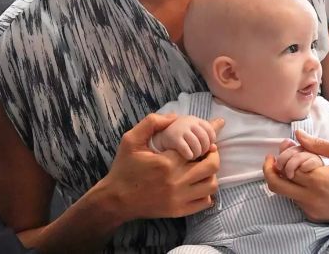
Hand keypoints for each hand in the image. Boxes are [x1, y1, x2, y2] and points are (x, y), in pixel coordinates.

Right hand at [101, 113, 223, 220]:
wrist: (116, 199)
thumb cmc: (124, 168)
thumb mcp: (131, 140)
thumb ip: (151, 123)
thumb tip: (175, 117)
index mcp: (166, 162)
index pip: (198, 147)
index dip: (206, 140)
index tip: (207, 137)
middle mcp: (176, 182)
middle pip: (211, 166)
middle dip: (213, 155)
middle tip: (207, 151)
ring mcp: (179, 199)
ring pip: (211, 185)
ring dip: (211, 174)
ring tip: (202, 167)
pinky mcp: (179, 211)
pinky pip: (205, 202)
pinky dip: (207, 192)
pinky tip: (198, 184)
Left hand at [263, 130, 328, 223]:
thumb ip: (319, 144)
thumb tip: (297, 134)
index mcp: (319, 180)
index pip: (286, 167)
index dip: (283, 155)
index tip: (285, 146)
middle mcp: (313, 198)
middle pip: (276, 184)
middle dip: (270, 169)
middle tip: (272, 159)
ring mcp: (313, 210)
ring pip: (284, 194)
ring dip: (283, 179)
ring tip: (294, 165)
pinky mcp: (316, 217)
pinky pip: (296, 202)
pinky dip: (294, 189)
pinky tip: (305, 178)